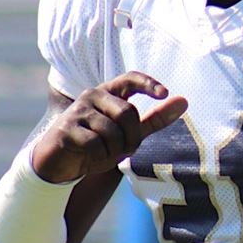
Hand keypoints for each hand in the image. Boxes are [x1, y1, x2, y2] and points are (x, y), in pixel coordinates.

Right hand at [31, 72, 187, 182]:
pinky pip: (95, 144)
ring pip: (112, 131)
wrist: (58, 164)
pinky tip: (89, 157)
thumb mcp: (128, 133)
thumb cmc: (96, 144)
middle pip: (127, 113)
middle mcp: (91, 96)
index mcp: (108, 93)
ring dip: (114, 150)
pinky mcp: (66, 130)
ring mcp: (77, 112)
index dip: (148, 83)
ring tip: (103, 154)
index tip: (164, 93)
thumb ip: (155, 118)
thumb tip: (184, 101)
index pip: (130, 78)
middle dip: (131, 138)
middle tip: (123, 150)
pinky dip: (98, 157)